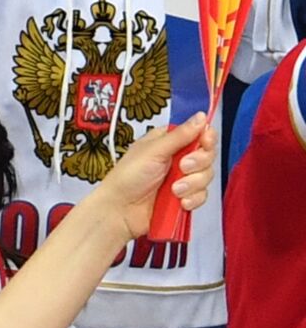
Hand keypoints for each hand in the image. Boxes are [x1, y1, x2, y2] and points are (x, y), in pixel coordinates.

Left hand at [93, 113, 215, 241]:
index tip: (204, 142)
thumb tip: (200, 116)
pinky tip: (179, 201)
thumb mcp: (153, 151)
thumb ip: (179, 135)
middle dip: (198, 163)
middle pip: (207, 155)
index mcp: (168, 142)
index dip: (206, 138)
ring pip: (206, 176)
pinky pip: (201, 196)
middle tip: (182, 167)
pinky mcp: (184, 197)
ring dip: (192, 183)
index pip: (200, 134)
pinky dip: (192, 199)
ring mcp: (182, 179)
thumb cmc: (127, 178)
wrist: (119, 211)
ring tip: (173, 189)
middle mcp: (177, 159)